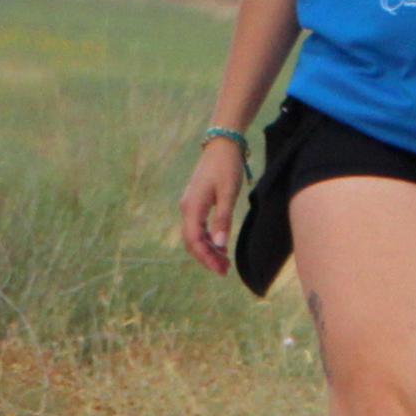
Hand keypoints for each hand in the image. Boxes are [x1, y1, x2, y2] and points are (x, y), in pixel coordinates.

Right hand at [179, 133, 245, 272]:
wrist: (221, 145)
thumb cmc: (226, 167)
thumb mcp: (228, 193)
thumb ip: (222, 219)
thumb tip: (219, 245)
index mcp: (192, 207)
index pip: (194, 240)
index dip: (206, 257)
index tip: (221, 270)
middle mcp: (187, 208)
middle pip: (191, 242)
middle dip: (206, 258)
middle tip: (225, 270)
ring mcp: (190, 206)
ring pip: (194, 236)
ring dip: (207, 250)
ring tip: (224, 262)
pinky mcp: (195, 203)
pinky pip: (197, 228)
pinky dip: (207, 240)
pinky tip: (220, 246)